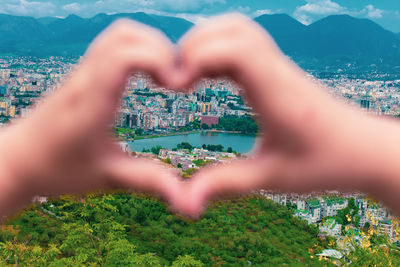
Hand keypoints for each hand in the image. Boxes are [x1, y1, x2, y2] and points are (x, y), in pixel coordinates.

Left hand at [0, 19, 181, 216]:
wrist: (18, 160)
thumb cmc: (59, 169)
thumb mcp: (108, 177)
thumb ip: (148, 182)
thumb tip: (188, 201)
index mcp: (92, 103)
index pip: (125, 56)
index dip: (159, 61)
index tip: (175, 87)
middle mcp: (86, 79)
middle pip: (125, 34)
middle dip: (160, 49)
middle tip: (174, 81)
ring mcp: (82, 72)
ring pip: (118, 33)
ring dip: (149, 46)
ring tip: (163, 77)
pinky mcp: (82, 72)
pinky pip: (113, 44)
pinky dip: (138, 50)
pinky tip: (146, 77)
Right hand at [172, 14, 399, 216]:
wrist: (363, 149)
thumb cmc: (325, 164)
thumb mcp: (272, 179)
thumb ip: (226, 185)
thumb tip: (184, 203)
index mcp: (278, 94)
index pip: (237, 50)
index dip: (198, 58)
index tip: (179, 87)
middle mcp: (278, 71)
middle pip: (232, 29)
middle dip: (194, 46)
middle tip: (177, 81)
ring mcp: (279, 66)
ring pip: (238, 29)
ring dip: (206, 43)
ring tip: (189, 75)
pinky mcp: (278, 69)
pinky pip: (244, 43)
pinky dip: (219, 50)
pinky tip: (209, 76)